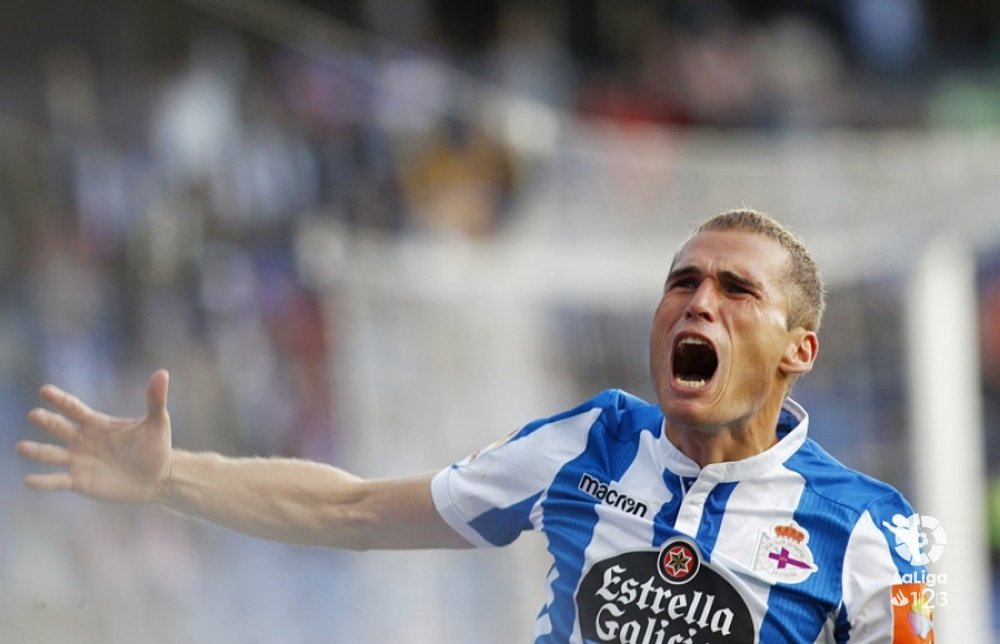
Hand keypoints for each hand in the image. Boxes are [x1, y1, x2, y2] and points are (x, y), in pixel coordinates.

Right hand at [18, 369, 173, 502]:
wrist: (158, 478)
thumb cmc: (156, 447)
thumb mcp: (157, 422)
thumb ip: (155, 399)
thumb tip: (162, 373)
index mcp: (97, 423)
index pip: (74, 409)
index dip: (61, 400)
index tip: (45, 390)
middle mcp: (82, 440)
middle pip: (60, 428)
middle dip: (47, 421)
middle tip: (34, 415)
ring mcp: (78, 461)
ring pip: (51, 455)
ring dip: (37, 451)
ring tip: (21, 447)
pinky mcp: (79, 482)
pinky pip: (57, 481)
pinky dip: (43, 481)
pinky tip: (29, 480)